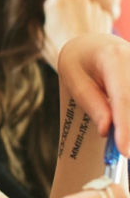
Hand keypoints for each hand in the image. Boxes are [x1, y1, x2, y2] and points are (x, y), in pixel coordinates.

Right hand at [42, 0, 112, 69]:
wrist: (89, 62)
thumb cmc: (60, 49)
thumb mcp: (39, 38)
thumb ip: (35, 24)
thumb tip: (35, 20)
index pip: (51, 3)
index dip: (49, 15)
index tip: (50, 27)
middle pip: (68, 3)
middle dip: (66, 14)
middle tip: (63, 32)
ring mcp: (94, 6)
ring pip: (83, 10)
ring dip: (79, 19)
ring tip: (76, 37)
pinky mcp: (106, 15)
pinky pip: (95, 17)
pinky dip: (92, 25)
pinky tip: (86, 38)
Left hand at [58, 33, 129, 153]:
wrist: (94, 45)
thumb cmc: (80, 61)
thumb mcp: (74, 79)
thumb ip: (91, 103)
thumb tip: (107, 130)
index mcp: (115, 58)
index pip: (123, 98)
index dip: (126, 127)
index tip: (125, 151)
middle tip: (122, 153)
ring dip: (128, 124)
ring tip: (121, 142)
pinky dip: (129, 119)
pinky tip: (123, 133)